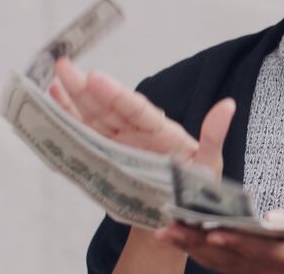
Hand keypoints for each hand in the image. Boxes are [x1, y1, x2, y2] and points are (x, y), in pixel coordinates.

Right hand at [48, 56, 235, 177]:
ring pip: (94, 117)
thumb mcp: (208, 165)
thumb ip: (213, 136)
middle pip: (110, 108)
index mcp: (161, 132)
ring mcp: (120, 142)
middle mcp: (137, 133)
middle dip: (86, 88)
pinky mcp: (105, 155)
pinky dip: (69, 119)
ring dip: (73, 98)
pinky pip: (85, 135)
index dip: (116, 95)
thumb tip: (229, 105)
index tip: (96, 78)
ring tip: (55, 78)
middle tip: (64, 65)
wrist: (177, 217)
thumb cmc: (198, 188)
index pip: (137, 110)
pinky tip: (54, 102)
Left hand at [154, 211, 283, 273]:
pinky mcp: (258, 272)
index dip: (233, 240)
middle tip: (170, 226)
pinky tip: (187, 241)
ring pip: (222, 264)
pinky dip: (203, 255)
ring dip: (193, 248)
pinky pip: (226, 266)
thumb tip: (272, 217)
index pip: (257, 249)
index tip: (210, 230)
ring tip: (168, 231)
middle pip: (230, 257)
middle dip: (198, 242)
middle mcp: (272, 269)